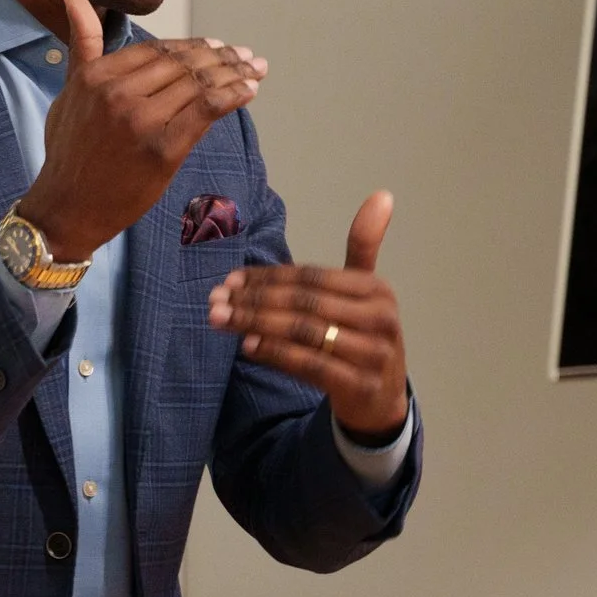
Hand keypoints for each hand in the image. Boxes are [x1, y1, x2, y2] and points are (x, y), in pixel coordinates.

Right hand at [12, 0, 264, 260]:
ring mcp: (142, 120)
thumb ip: (82, 45)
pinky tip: (248, 91)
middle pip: (183, 64)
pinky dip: (233, 96)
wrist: (67, 208)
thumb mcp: (69, 92)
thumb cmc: (69, 151)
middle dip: (221, 56)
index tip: (217, 46)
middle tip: (245, 57)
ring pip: (199, 83)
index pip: (158, 50)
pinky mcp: (163, 149)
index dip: (193, 46)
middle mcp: (119, 93)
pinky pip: (207, 111)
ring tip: (254, 70)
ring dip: (234, 73)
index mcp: (98, 75)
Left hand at [208, 191, 409, 437]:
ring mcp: (373, 354)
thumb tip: (382, 194)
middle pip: (304, 302)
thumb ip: (363, 248)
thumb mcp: (366, 294)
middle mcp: (380, 319)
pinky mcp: (360, 386)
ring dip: (255, 324)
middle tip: (214, 299)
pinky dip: (275, 353)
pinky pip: (309, 365)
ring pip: (303, 332)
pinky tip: (247, 345)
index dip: (268, 277)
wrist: (382, 401)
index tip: (229, 279)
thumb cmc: (363, 338)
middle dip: (254, 300)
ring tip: (221, 319)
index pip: (311, 277)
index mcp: (376, 290)